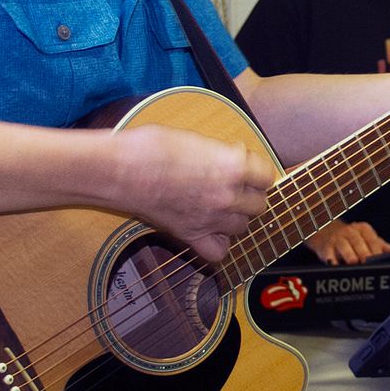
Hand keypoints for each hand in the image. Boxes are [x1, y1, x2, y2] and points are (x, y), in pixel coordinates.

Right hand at [114, 124, 276, 262]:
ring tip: (220, 205)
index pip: (268, 175)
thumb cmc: (154, 146)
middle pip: (259, 204)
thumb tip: (234, 158)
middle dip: (250, 195)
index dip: (257, 170)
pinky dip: (218, 244)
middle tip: (234, 186)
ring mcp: (210, 218)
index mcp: (234, 166)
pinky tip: (211, 230)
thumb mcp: (197, 139)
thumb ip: (223, 154)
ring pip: (243, 227)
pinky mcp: (190, 234)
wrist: (121, 169)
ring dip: (236, 217)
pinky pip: (218, 252)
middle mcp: (228, 195)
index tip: (246, 166)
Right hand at [305, 219, 389, 265]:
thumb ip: (383, 246)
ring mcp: (337, 238)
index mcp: (363, 229)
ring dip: (348, 254)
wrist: (327, 233)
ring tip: (353, 262)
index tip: (380, 259)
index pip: (372, 239)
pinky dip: (331, 259)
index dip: (376, 250)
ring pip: (343, 246)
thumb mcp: (368, 238)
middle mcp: (350, 231)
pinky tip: (335, 264)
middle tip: (368, 262)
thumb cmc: (352, 238)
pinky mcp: (325, 247)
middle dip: (363, 252)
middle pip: (358, 242)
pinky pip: (328, 253)